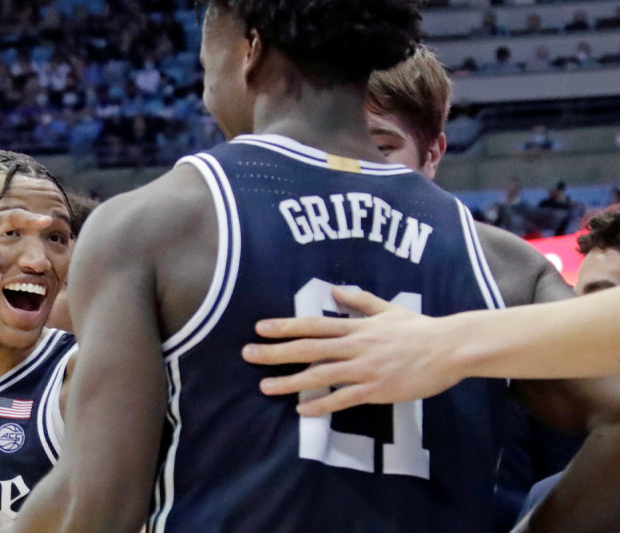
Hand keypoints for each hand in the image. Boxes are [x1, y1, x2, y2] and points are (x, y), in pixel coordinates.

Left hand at [241, 287, 463, 415]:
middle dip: (276, 352)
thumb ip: (360, 301)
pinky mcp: (377, 389)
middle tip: (248, 354)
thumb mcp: (388, 309)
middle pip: (308, 348)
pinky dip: (322, 404)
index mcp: (357, 327)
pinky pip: (344, 399)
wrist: (450, 348)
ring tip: (266, 387)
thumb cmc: (420, 328)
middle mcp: (356, 346)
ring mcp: (366, 369)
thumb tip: (335, 289)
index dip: (285, 326)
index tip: (260, 328)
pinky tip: (302, 410)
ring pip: (321, 375)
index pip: (313, 324)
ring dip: (291, 382)